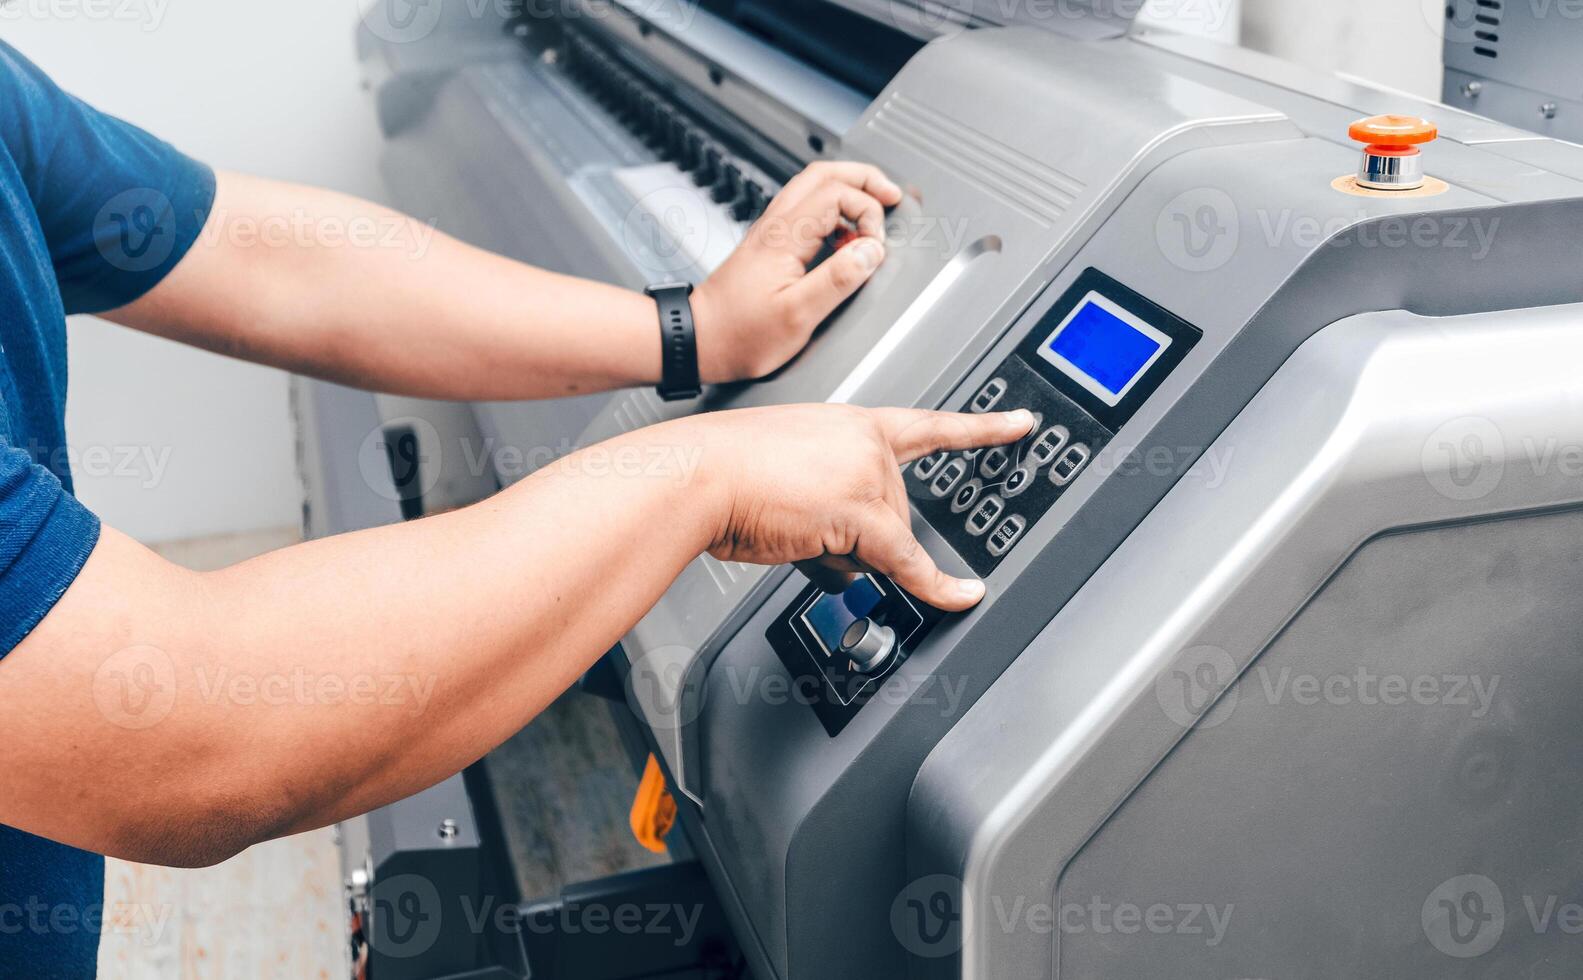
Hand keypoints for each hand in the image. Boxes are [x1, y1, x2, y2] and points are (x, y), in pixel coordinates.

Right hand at [688, 404, 1034, 609]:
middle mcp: (865, 440)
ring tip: (792, 528)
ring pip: (885, 540)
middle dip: (858, 535)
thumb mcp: (784, 465)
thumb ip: (827, 493)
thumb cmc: (719, 471)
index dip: (978, 429)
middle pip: (896, 511)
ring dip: (844, 553)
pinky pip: (907, 560)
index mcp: (849, 423)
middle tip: (800, 518)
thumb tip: (848, 553)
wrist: (696, 474)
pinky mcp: (863, 512)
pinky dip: (936, 585)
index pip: (925, 426)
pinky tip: (960, 595)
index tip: (1019, 423)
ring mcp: (868, 474)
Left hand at [691, 162, 903, 382]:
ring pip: (812, 187)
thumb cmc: (740, 335)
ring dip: (847, 189)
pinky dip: (831, 210)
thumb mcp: (797, 315)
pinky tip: (843, 236)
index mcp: (785, 237)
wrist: (699, 340)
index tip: (875, 245)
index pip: (837, 193)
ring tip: (874, 209)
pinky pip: (804, 209)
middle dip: (863, 179)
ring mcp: (770, 232)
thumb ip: (838, 280)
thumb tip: (870, 252)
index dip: (866, 211)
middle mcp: (776, 225)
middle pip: (824, 174)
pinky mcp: (768, 245)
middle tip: (891, 196)